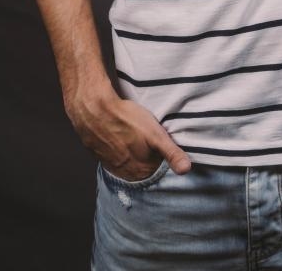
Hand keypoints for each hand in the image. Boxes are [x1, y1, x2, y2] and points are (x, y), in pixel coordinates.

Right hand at [65, 87, 191, 179]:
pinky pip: (114, 157)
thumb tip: (186, 170)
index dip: (163, 160)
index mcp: (140, 170)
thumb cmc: (127, 120)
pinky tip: (123, 138)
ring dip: (134, 155)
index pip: (157, 172)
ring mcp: (110, 164)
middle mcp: (124, 172)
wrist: (94, 110)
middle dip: (149, 160)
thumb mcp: (156, 135)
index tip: (164, 149)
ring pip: (128, 164)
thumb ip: (171, 153)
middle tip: (151, 142)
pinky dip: (120, 150)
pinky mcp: (99, 154)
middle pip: (143, 169)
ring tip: (138, 140)